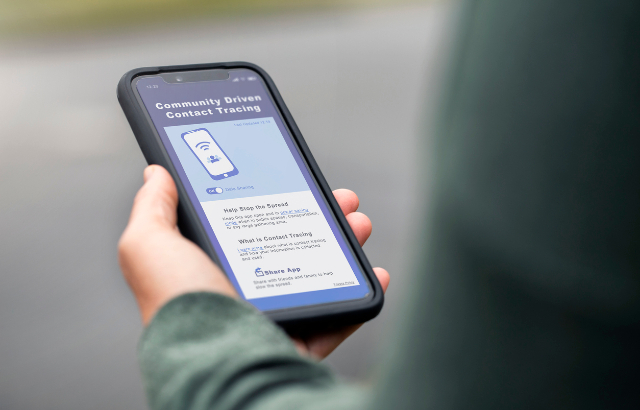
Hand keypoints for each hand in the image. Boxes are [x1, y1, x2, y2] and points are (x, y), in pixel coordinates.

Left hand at [118, 165, 388, 357]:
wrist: (213, 361)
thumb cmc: (178, 306)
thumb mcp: (148, 247)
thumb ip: (152, 209)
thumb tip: (156, 174)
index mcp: (211, 268)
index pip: (250, 224)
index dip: (275, 197)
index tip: (297, 178)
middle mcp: (243, 292)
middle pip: (292, 244)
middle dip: (321, 214)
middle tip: (341, 198)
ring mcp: (274, 318)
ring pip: (320, 273)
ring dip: (345, 244)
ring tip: (360, 223)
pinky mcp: (301, 341)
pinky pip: (340, 315)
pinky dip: (362, 294)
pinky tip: (375, 273)